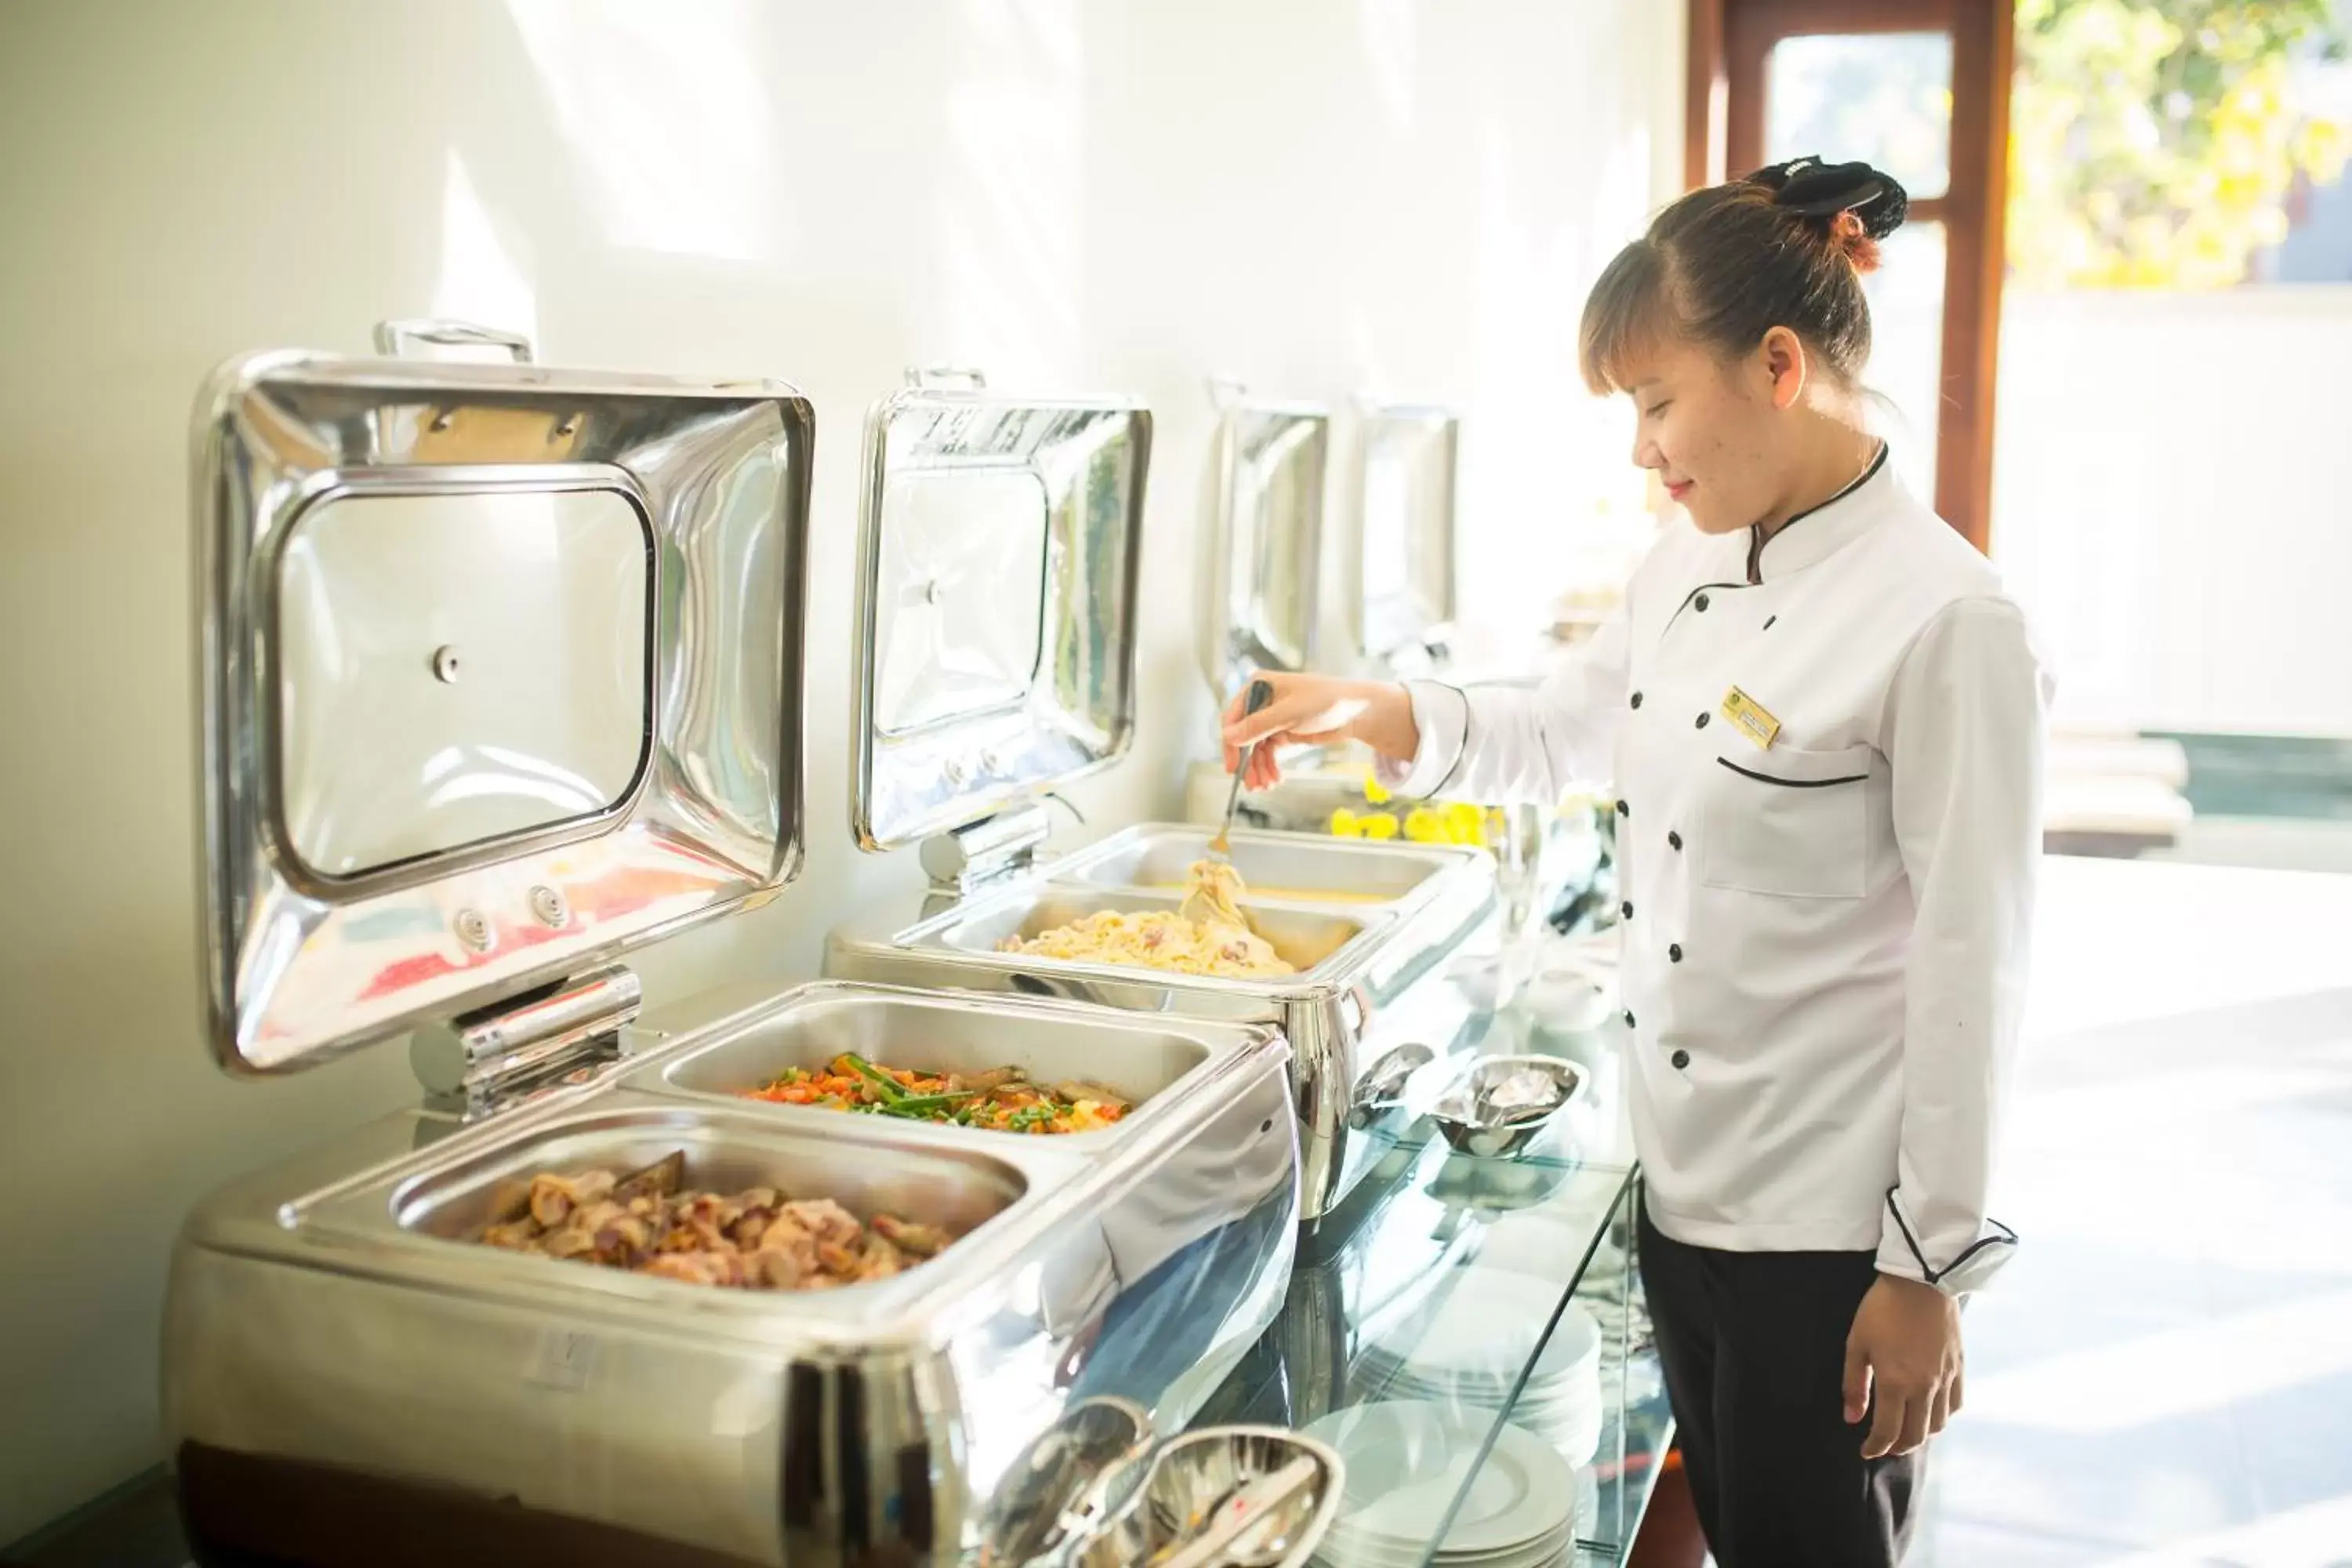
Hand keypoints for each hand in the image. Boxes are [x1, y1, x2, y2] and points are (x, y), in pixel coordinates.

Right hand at [1220, 673, 1417, 790]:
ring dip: (1259, 768)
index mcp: (1259, 686)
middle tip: (1251, 783)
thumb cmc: (1327, 701)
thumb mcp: (1289, 713)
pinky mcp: (1284, 732)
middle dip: (1248, 761)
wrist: (1358, 711)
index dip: (1230, 742)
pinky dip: (1270, 766)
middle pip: (1244, 736)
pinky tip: (1275, 778)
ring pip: (1256, 748)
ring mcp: (1273, 718)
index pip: (1234, 716)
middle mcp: (1262, 701)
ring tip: (1266, 786)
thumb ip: (1258, 726)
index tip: (1232, 766)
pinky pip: (1269, 752)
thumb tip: (1228, 736)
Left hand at [1844, 1274, 1963, 1459]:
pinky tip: (1931, 1410)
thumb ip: (1854, 1384)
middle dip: (1898, 1446)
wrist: (1921, 1280)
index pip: (1888, 1432)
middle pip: (1916, 1435)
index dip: (1875, 1447)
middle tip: (1884, 1444)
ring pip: (1939, 1424)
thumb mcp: (1857, 1344)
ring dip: (1921, 1434)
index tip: (1866, 1450)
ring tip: (1906, 1429)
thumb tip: (1852, 1418)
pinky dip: (1943, 1415)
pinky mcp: (1959, 1368)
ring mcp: (1946, 1379)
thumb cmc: (1882, 1309)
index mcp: (1896, 1383)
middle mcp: (1925, 1388)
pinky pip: (1956, 1404)